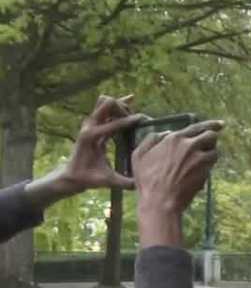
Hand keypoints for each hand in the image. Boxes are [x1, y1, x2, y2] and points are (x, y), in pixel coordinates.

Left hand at [25, 95, 144, 208]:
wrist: (71, 176)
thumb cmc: (88, 178)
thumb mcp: (107, 181)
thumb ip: (124, 182)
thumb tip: (143, 184)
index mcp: (91, 137)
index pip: (112, 123)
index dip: (128, 121)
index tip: (143, 119)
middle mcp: (89, 127)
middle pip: (106, 104)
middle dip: (122, 108)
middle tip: (136, 119)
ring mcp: (89, 124)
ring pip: (104, 103)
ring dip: (119, 105)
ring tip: (133, 114)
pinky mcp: (93, 125)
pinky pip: (104, 108)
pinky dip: (117, 106)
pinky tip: (130, 103)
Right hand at [132, 118, 222, 248]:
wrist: (160, 201)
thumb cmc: (147, 180)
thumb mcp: (139, 155)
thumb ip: (151, 139)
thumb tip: (165, 133)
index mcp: (174, 139)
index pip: (198, 127)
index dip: (211, 125)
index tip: (220, 125)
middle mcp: (190, 146)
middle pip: (212, 136)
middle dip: (212, 138)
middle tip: (207, 144)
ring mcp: (200, 159)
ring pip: (215, 151)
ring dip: (210, 154)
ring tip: (198, 161)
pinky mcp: (205, 173)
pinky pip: (212, 165)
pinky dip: (207, 166)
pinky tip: (196, 172)